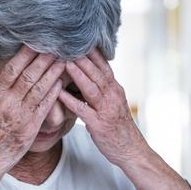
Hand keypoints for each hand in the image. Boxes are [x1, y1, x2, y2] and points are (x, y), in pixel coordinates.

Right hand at [0, 46, 64, 172]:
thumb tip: (6, 75)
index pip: (11, 68)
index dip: (25, 54)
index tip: (35, 41)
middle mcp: (6, 101)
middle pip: (27, 74)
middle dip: (43, 58)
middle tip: (56, 45)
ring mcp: (18, 113)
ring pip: (39, 87)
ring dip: (53, 72)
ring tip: (63, 60)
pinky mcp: (29, 126)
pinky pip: (44, 105)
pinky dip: (53, 92)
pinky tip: (61, 82)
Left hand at [58, 49, 148, 167]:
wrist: (131, 151)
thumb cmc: (119, 128)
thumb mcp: (114, 104)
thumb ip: (104, 90)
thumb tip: (91, 75)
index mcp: (116, 90)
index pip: (104, 66)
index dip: (92, 53)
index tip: (79, 39)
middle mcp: (113, 96)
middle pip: (97, 73)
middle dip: (83, 57)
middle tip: (68, 43)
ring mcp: (106, 110)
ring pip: (91, 88)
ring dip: (78, 74)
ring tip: (64, 61)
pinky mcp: (99, 125)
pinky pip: (83, 110)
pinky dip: (70, 100)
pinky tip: (59, 93)